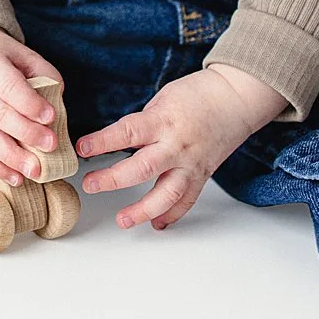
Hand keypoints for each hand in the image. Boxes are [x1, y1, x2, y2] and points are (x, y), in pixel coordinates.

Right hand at [0, 24, 64, 188]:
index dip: (29, 103)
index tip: (50, 116)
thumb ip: (44, 73)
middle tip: (50, 145)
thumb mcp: (22, 52)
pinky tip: (16, 178)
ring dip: (12, 158)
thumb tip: (60, 99)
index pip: (8, 86)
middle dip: (26, 133)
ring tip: (34, 171)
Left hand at [75, 64, 288, 229]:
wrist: (236, 98)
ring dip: (143, 210)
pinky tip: (156, 224)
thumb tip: (116, 142)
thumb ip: (142, 124)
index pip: (127, 133)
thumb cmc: (198, 94)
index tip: (82, 149)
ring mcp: (191, 164)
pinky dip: (172, 215)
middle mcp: (177, 146)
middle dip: (113, 180)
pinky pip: (187, 201)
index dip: (102, 142)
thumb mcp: (162, 100)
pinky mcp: (202, 175)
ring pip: (167, 194)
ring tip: (123, 220)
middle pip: (143, 168)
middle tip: (90, 185)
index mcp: (164, 121)